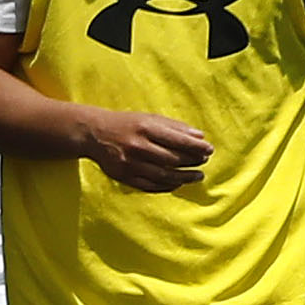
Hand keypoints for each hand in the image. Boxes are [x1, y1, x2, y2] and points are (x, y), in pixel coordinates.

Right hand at [78, 107, 215, 189]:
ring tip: (198, 176)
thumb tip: (200, 136)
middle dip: (192, 162)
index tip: (209, 150)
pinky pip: (150, 185)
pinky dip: (167, 186)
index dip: (196, 147)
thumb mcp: (150, 118)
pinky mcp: (124, 177)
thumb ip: (174, 127)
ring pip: (163, 175)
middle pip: (172, 159)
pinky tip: (178, 183)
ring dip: (184, 177)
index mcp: (145, 128)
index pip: (177, 140)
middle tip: (204, 162)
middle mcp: (137, 146)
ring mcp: (130, 164)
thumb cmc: (128, 124)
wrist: (95, 134)